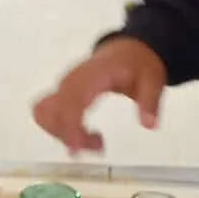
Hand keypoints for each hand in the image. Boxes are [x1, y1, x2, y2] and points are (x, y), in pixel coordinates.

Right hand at [32, 39, 165, 153]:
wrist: (127, 50)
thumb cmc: (138, 65)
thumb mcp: (153, 80)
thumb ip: (150, 102)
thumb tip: (149, 125)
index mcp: (95, 74)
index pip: (73, 100)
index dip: (70, 125)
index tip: (78, 147)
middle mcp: (73, 79)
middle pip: (53, 110)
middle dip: (69, 135)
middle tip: (100, 145)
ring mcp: (64, 85)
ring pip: (45, 112)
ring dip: (61, 133)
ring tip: (93, 140)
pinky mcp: (62, 92)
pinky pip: (47, 111)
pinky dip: (56, 127)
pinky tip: (80, 134)